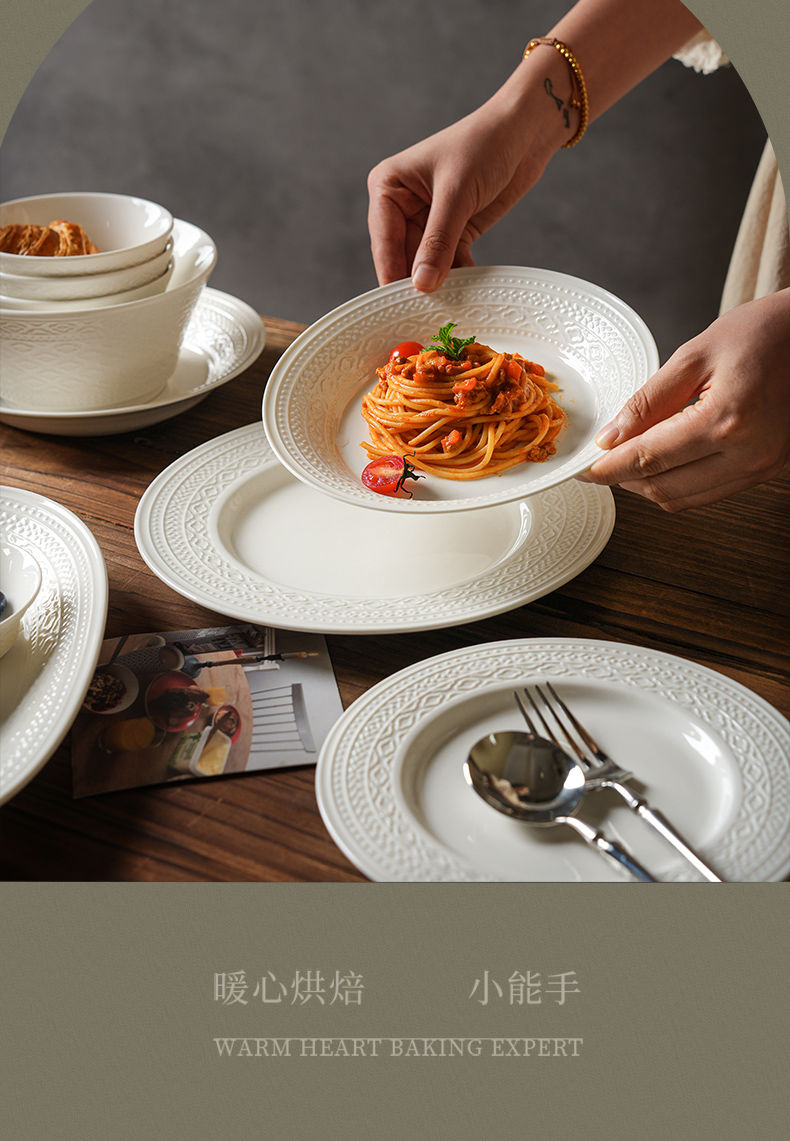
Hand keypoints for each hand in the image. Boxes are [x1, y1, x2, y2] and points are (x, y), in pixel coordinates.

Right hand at [367, 69, 561, 290]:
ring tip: (447, 311)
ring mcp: (428, 220)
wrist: (526, 131)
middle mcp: (402, 205)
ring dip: (438, 285)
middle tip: (425, 317)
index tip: (400, 306)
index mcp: (388, 187)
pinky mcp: (454, 229)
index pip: (384, 241)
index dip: (392, 274)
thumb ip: (438, 241)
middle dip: (417, 284)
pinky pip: (449, 263)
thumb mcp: (457, 193)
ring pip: (426, 264)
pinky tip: (466, 295)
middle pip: (403, 258)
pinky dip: (457, 278)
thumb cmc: (485, 144)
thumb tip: (421, 284)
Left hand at [581, 290, 789, 509]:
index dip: (607, 468)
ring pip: (682, 499)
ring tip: (626, 461)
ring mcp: (759, 467)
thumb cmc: (761, 333)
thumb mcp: (695, 355)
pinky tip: (660, 462)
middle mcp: (746, 453)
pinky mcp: (764, 471)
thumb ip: (648, 401)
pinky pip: (707, 494)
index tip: (581, 468)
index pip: (648, 459)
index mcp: (726, 419)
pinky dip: (676, 484)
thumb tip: (609, 438)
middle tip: (598, 464)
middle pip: (662, 487)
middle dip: (622, 480)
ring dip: (647, 486)